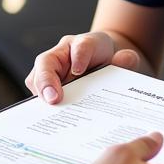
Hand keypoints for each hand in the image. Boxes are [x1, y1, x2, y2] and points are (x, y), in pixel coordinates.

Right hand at [25, 31, 140, 104]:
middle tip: (53, 99)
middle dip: (47, 81)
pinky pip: (37, 95)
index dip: (79, 56)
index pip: (82, 46)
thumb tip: (127, 59)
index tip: (78, 70)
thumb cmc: (109, 62)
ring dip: (41, 95)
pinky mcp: (45, 86)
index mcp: (84, 44)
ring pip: (36, 78)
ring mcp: (50, 70)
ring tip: (49, 113)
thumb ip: (126, 60)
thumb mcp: (121, 60)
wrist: (101, 65)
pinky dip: (42, 107)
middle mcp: (62, 53)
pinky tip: (50, 120)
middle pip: (46, 61)